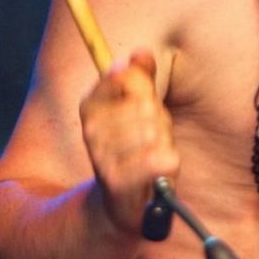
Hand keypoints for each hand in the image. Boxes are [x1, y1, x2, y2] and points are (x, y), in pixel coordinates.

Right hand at [79, 48, 178, 236]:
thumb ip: (139, 79)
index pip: (127, 77)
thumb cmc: (134, 151)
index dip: (146, 92)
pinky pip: (160, 158)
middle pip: (146, 104)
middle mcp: (91, 130)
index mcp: (90, 107)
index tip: (143, 108)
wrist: (121, 205)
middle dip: (160, 121)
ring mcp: (102, 156)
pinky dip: (168, 163)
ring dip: (165, 144)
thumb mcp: (136, 110)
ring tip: (154, 156)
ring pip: (155, 131)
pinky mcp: (118, 181)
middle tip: (153, 139)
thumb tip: (140, 53)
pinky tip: (158, 171)